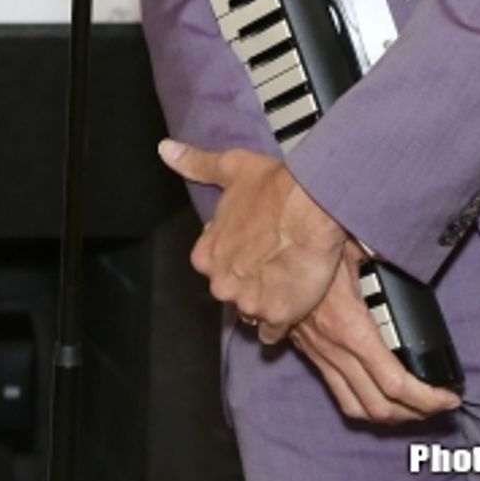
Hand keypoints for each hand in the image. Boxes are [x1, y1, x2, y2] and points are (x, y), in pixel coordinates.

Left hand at [159, 140, 345, 333]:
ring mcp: (248, 303)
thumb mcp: (231, 168)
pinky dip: (283, 319)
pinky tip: (295, 297)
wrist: (313, 205)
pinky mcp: (277, 317)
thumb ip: (195, 164)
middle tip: (273, 258)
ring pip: (253, 311)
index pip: (212, 265)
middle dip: (249, 280)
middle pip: (232, 290)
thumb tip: (166, 150)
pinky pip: (273, 330)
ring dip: (266, 299)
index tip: (252, 244)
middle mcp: (221, 283)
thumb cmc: (276, 186)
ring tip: (287, 275)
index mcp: (207, 254)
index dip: (235, 255)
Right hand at [289, 242, 461, 423]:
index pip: (395, 382)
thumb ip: (385, 262)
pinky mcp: (314, 358)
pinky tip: (381, 401)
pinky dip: (365, 408)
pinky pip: (341, 397)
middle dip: (417, 413)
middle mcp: (338, 351)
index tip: (450, 396)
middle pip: (382, 406)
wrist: (271, 260)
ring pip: (360, 409)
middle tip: (440, 405)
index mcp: (353, 329)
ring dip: (392, 417)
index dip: (427, 397)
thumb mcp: (357, 252)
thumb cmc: (316, 250)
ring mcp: (323, 358)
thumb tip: (414, 253)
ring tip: (416, 409)